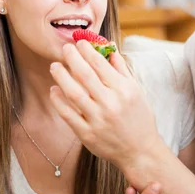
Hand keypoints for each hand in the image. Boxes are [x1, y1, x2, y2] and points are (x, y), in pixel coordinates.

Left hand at [50, 41, 164, 169]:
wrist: (140, 151)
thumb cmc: (139, 118)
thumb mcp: (136, 90)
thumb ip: (122, 69)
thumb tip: (110, 48)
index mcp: (124, 90)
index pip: (100, 64)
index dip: (87, 51)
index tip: (79, 42)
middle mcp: (110, 103)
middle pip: (85, 75)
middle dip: (72, 58)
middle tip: (64, 48)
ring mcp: (98, 120)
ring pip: (73, 93)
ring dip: (61, 77)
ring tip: (54, 66)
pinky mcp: (87, 134)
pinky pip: (68, 114)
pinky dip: (58, 101)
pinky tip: (54, 90)